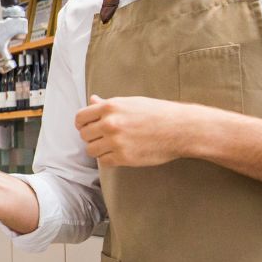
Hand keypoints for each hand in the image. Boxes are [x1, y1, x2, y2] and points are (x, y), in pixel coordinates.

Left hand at [74, 94, 203, 166]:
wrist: (180, 128)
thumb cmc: (158, 113)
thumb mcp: (131, 102)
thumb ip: (108, 104)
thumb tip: (93, 100)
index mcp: (110, 107)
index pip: (80, 118)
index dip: (82, 124)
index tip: (88, 127)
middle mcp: (110, 123)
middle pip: (84, 135)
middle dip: (91, 136)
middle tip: (103, 137)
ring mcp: (116, 141)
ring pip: (91, 150)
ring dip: (98, 149)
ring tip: (111, 146)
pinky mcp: (123, 157)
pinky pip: (103, 162)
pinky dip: (109, 159)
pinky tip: (119, 154)